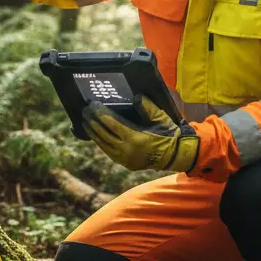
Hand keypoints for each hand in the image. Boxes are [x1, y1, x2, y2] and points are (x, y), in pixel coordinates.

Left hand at [81, 96, 198, 172]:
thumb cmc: (169, 134)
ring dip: (93, 132)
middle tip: (84, 110)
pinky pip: (108, 152)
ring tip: (85, 121)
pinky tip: (95, 135)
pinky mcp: (126, 164)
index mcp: (135, 138)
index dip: (100, 114)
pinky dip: (100, 142)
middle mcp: (127, 150)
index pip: (112, 124)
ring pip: (103, 144)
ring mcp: (125, 159)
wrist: (176, 156)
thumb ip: (148, 107)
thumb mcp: (161, 118)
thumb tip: (136, 97)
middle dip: (92, 121)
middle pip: (104, 134)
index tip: (92, 105)